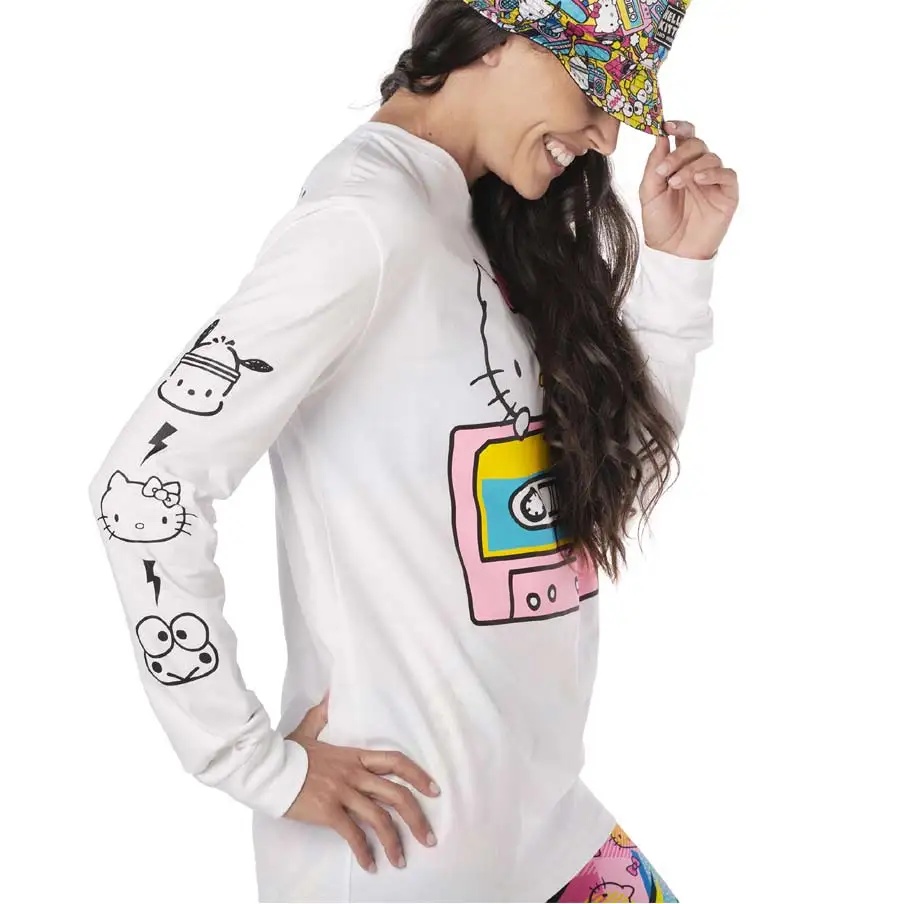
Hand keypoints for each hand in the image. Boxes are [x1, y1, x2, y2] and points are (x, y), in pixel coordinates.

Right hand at [281, 691, 440, 872]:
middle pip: (396, 795)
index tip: (434, 790)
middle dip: (417, 818)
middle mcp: (354, 774)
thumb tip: (329, 694)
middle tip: (429, 838)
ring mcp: (342, 792)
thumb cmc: (287, 752)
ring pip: (379, 818)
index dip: (418, 775)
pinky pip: (353, 834)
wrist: (266, 767)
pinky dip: (364, 852)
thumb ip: (321, 715)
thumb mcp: (308, 730)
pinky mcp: (328, 811)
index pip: (395, 761)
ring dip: (394, 842)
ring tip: (401, 861)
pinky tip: (370, 865)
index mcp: (354, 756)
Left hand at [639, 119, 738, 260]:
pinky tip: (699, 180)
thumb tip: (660, 135)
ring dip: (691, 167)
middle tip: (664, 171)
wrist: (671, 253)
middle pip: (697, 144)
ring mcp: (714, 181)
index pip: (684, 137)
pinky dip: (713, 173)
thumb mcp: (649, 192)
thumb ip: (654, 164)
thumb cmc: (659, 223)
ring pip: (711, 157)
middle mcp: (698, 169)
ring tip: (676, 184)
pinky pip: (727, 174)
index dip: (678, 127)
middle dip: (679, 153)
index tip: (666, 125)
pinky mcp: (727, 194)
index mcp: (679, 165)